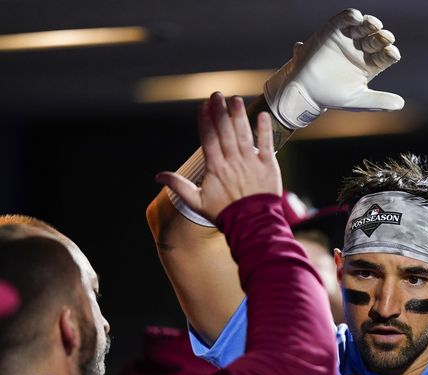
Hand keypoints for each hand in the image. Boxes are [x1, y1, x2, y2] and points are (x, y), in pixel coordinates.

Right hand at [157, 92, 281, 221]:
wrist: (251, 225)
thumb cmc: (224, 213)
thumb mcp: (196, 202)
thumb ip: (178, 186)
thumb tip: (158, 176)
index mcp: (215, 168)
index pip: (208, 138)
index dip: (205, 120)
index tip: (203, 105)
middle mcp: (233, 162)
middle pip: (225, 131)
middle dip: (220, 111)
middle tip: (217, 95)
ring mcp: (251, 162)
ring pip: (244, 134)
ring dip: (239, 115)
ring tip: (235, 100)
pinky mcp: (268, 166)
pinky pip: (267, 145)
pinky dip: (265, 130)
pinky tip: (263, 114)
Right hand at [264, 8, 403, 128]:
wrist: (306, 91)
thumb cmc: (333, 97)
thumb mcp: (358, 100)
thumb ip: (379, 101)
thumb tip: (401, 104)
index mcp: (370, 65)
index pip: (385, 56)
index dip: (390, 53)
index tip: (393, 53)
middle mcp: (361, 50)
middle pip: (377, 40)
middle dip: (382, 37)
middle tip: (386, 37)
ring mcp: (348, 39)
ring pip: (363, 27)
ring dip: (370, 24)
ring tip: (374, 25)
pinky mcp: (333, 31)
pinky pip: (343, 20)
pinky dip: (350, 16)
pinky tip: (357, 17)